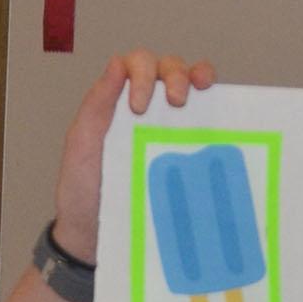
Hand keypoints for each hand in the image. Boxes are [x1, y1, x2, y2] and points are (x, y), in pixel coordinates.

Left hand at [52, 50, 217, 263]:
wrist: (95, 238)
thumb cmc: (84, 193)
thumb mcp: (81, 147)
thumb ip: (96, 105)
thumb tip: (117, 64)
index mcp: (118, 101)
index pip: (137, 65)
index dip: (143, 74)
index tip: (140, 107)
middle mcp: (147, 108)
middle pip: (169, 68)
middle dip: (176, 74)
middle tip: (177, 101)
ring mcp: (169, 127)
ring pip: (191, 84)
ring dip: (199, 78)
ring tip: (203, 91)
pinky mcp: (187, 150)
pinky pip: (207, 119)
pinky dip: (217, 107)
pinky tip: (220, 115)